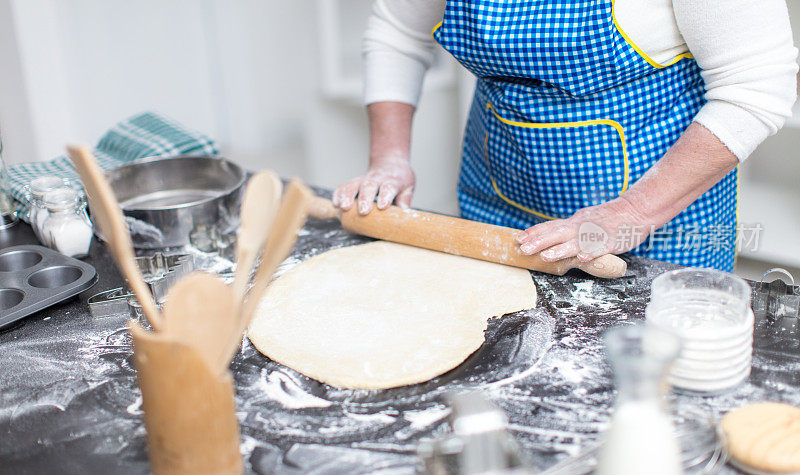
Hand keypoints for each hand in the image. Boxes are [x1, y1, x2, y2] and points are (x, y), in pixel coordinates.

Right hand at [332, 157, 414, 214]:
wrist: (389, 162)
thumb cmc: (399, 178)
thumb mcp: (408, 186)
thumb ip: (405, 199)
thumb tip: (404, 213)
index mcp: (392, 180)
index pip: (388, 187)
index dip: (385, 196)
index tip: (382, 206)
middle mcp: (376, 179)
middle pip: (369, 186)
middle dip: (364, 198)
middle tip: (363, 211)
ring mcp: (363, 179)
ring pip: (353, 185)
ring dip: (347, 196)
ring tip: (344, 208)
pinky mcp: (354, 182)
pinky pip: (343, 186)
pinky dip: (338, 194)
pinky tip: (336, 203)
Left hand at [515, 197, 653, 261]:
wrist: (635, 211)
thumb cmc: (608, 218)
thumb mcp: (584, 219)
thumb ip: (569, 228)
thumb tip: (550, 235)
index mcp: (575, 222)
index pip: (550, 226)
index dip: (534, 232)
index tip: (518, 238)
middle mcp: (581, 226)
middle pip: (557, 233)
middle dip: (539, 242)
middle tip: (523, 249)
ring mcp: (595, 234)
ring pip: (575, 242)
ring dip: (559, 250)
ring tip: (545, 257)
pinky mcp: (611, 241)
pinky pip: (599, 248)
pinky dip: (590, 253)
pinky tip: (581, 258)